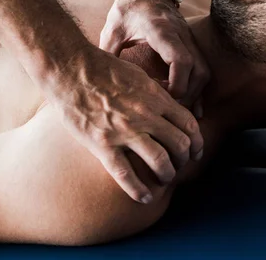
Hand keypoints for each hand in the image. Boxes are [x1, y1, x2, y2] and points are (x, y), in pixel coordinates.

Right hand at [46, 43, 202, 203]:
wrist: (68, 69)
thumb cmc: (99, 67)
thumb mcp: (135, 72)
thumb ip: (153, 88)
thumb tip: (167, 96)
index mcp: (154, 97)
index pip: (188, 124)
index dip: (196, 142)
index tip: (195, 151)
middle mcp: (144, 115)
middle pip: (179, 145)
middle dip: (184, 159)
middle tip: (179, 166)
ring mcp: (124, 131)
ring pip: (160, 161)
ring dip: (167, 174)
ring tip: (164, 179)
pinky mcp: (103, 144)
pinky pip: (125, 174)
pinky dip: (139, 190)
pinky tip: (145, 198)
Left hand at [100, 0, 209, 115]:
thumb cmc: (127, 9)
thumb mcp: (112, 29)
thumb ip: (107, 52)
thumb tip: (98, 80)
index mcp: (161, 30)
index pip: (180, 58)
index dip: (177, 82)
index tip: (166, 99)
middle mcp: (181, 35)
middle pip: (198, 70)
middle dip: (187, 95)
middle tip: (167, 110)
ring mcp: (189, 41)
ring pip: (203, 72)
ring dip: (193, 94)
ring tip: (174, 109)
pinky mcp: (191, 46)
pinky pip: (202, 70)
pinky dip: (198, 90)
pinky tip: (192, 108)